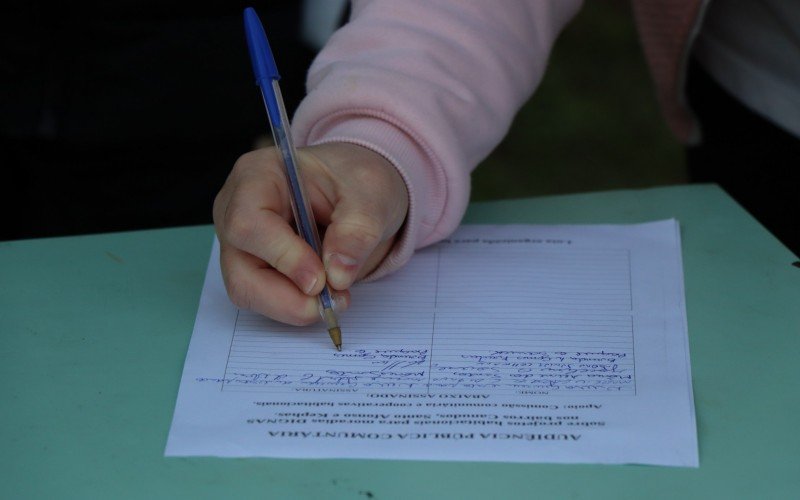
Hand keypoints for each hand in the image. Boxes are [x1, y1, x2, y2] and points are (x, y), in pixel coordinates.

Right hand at [213, 142, 408, 324]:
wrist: (358, 194)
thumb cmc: (355, 181)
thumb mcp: (371, 192)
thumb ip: (358, 229)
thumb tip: (338, 274)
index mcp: (258, 175)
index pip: (249, 222)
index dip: (283, 257)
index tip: (321, 279)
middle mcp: (237, 209)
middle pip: (240, 267)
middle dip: (287, 295)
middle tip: (332, 300)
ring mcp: (241, 242)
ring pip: (248, 291)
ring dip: (293, 306)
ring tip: (336, 296)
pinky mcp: (253, 268)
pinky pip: (263, 300)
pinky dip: (296, 306)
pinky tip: (325, 294)